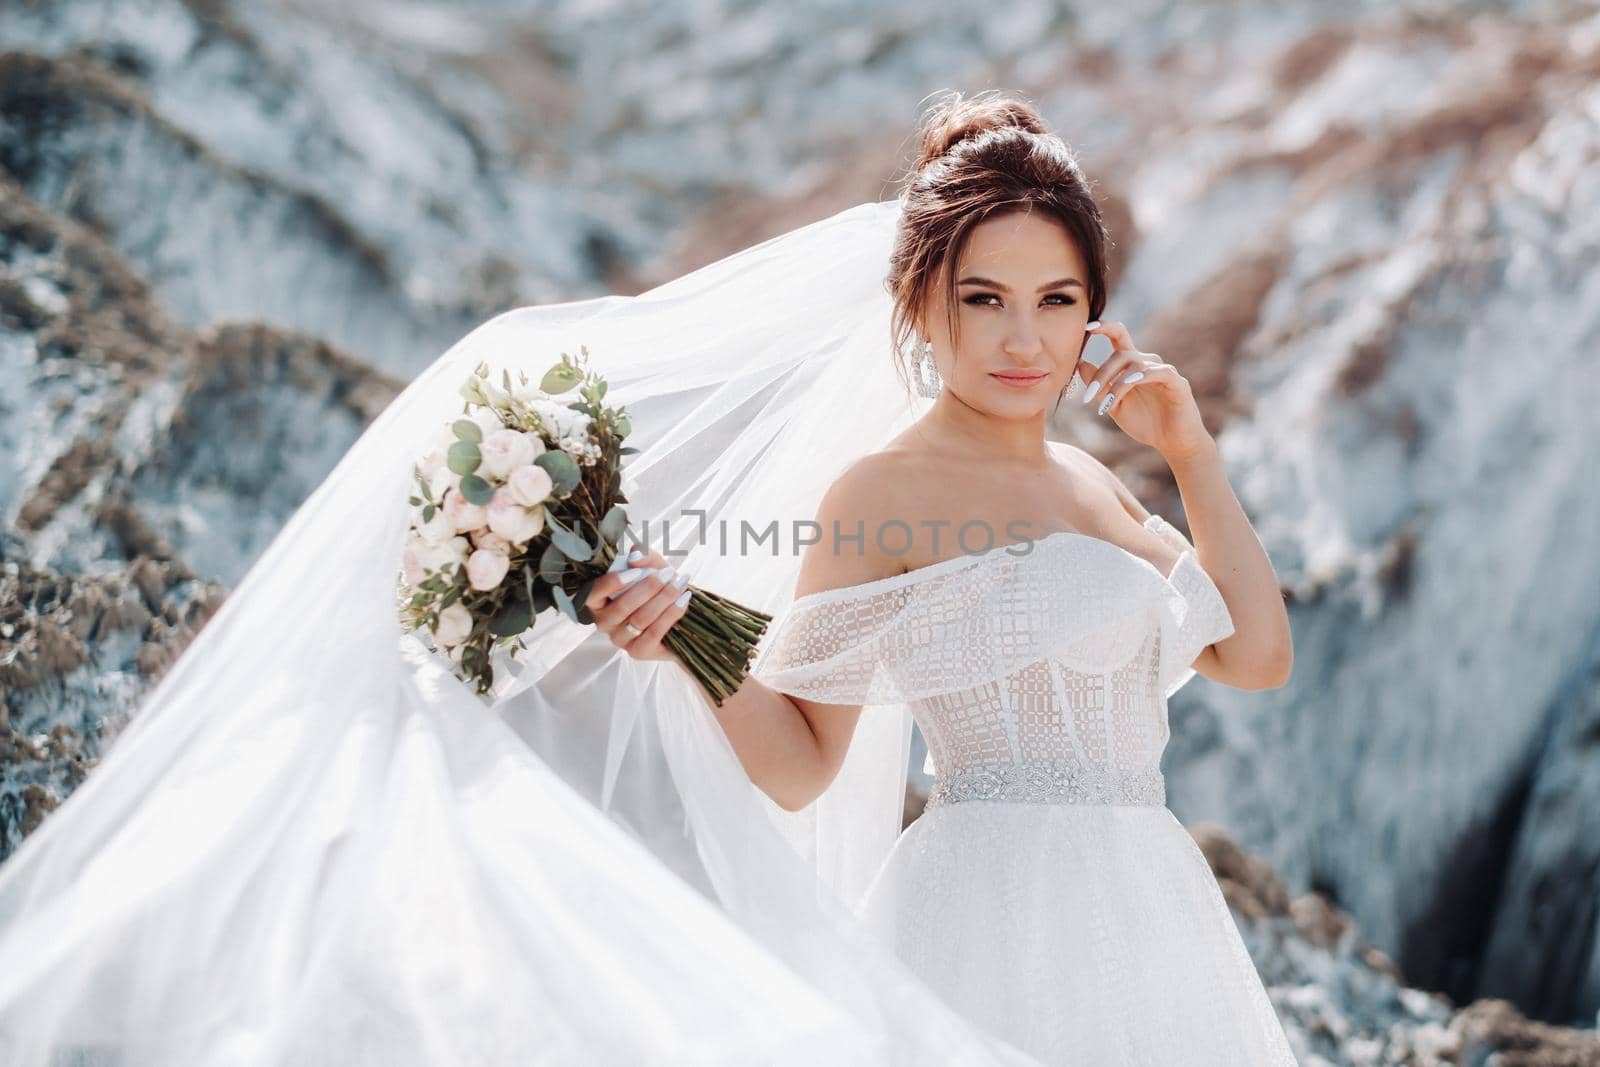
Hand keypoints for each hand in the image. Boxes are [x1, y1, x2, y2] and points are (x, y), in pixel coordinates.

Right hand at [583, 547, 691, 662]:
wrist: (678, 613)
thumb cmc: (658, 588)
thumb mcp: (651, 566)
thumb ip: (642, 556)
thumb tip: (634, 555)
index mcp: (598, 601)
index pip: (592, 594)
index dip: (611, 583)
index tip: (635, 571)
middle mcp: (604, 623)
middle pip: (622, 607)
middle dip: (648, 588)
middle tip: (668, 574)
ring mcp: (620, 640)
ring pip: (640, 619)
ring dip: (663, 599)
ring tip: (680, 585)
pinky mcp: (638, 652)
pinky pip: (654, 632)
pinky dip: (671, 614)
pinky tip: (683, 600)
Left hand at [1079, 320, 1212, 461]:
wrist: (1173, 443)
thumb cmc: (1145, 423)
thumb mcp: (1114, 404)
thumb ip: (1099, 385)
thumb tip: (1079, 363)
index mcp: (1132, 366)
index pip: (1118, 337)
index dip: (1104, 328)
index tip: (1086, 328)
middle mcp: (1148, 363)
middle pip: (1120, 354)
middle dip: (1101, 374)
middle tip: (1088, 396)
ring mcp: (1163, 370)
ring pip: (1135, 364)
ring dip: (1115, 384)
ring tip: (1105, 405)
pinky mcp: (1176, 382)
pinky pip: (1158, 371)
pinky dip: (1140, 377)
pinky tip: (1128, 386)